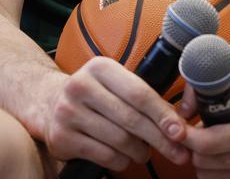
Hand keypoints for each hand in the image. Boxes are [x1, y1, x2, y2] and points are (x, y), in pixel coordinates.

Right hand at [40, 56, 189, 171]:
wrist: (48, 103)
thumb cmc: (94, 96)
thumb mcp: (115, 85)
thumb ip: (144, 99)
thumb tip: (178, 126)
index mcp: (99, 68)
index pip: (138, 93)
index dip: (163, 115)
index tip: (181, 132)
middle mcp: (80, 86)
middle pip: (131, 119)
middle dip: (160, 140)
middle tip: (179, 153)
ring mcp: (68, 112)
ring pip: (121, 141)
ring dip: (140, 152)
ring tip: (143, 151)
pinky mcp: (62, 137)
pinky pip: (106, 156)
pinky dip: (122, 161)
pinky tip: (123, 156)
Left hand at [181, 73, 229, 178]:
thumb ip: (203, 88)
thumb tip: (181, 111)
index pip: (207, 144)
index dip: (187, 136)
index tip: (178, 128)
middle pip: (205, 162)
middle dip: (193, 147)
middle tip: (194, 133)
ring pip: (210, 177)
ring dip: (203, 161)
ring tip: (209, 142)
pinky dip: (214, 171)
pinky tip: (219, 155)